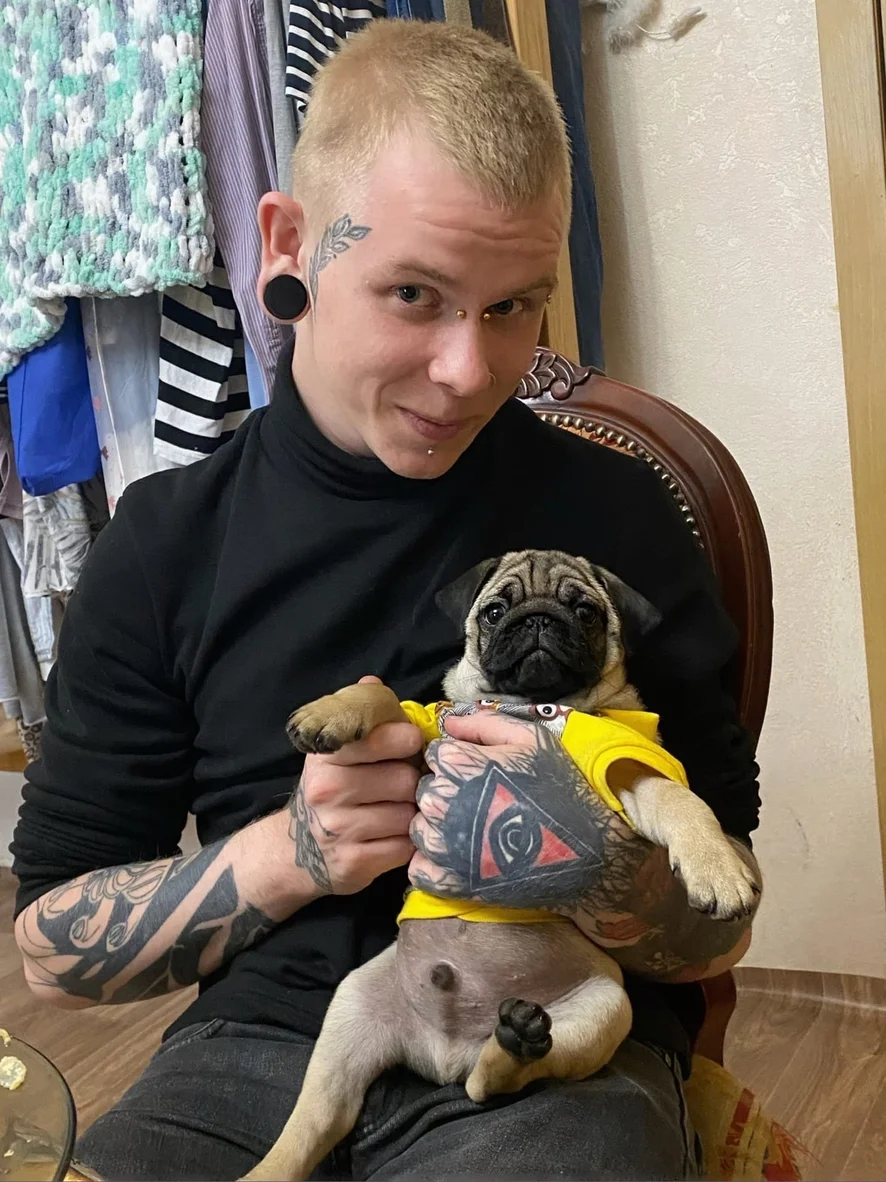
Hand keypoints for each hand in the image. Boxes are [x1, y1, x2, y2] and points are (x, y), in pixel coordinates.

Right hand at [289, 677, 420, 895]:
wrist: (295, 852)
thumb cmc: (328, 792)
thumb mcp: (334, 751)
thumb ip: (357, 716)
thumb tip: (373, 684)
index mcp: (325, 756)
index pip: (379, 738)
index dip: (406, 739)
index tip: (409, 744)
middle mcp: (327, 791)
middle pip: (404, 779)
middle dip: (413, 781)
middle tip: (407, 784)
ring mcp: (340, 830)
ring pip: (408, 814)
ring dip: (413, 813)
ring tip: (400, 809)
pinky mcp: (355, 864)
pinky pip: (406, 847)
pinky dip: (408, 841)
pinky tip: (395, 836)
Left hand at [408, 711, 630, 909]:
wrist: (588, 854)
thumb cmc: (561, 789)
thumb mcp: (532, 741)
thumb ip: (485, 724)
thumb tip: (450, 720)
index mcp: (458, 764)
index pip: (434, 755)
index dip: (456, 761)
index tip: (480, 773)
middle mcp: (442, 803)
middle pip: (423, 790)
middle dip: (446, 793)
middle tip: (481, 803)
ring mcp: (442, 846)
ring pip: (418, 828)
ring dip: (438, 828)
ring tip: (475, 832)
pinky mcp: (448, 883)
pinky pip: (420, 868)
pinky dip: (435, 865)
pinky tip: (464, 859)